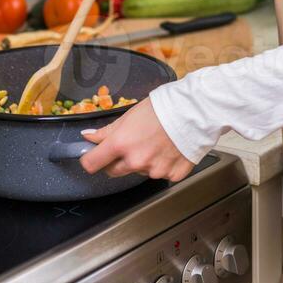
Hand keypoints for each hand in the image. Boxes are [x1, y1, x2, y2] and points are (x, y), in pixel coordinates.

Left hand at [79, 97, 194, 181]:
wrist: (195, 110)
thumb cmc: (163, 107)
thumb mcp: (130, 115)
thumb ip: (107, 131)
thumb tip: (88, 137)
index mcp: (121, 144)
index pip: (91, 164)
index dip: (90, 159)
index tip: (93, 155)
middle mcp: (135, 161)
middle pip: (114, 171)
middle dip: (117, 161)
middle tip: (131, 144)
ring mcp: (154, 171)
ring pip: (139, 172)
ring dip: (143, 161)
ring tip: (156, 142)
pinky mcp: (171, 175)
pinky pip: (161, 174)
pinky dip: (163, 165)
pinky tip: (169, 149)